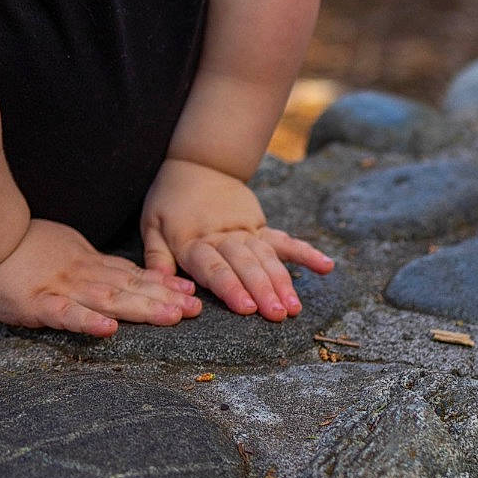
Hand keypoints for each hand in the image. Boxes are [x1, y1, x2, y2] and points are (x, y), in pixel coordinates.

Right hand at [0, 217, 200, 337]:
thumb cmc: (20, 248)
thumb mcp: (65, 250)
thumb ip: (92, 266)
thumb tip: (124, 276)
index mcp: (87, 264)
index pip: (131, 275)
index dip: (162, 285)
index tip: (191, 293)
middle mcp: (81, 276)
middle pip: (129, 288)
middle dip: (164, 299)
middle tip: (196, 310)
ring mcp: (61, 288)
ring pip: (107, 299)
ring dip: (140, 308)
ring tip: (170, 317)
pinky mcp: (36, 303)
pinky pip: (64, 314)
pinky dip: (86, 321)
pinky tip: (107, 330)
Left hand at [141, 157, 333, 319]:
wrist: (199, 162)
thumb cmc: (170, 199)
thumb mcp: (151, 224)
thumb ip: (156, 257)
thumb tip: (159, 285)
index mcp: (192, 240)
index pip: (213, 267)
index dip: (230, 287)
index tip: (247, 308)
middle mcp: (222, 235)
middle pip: (245, 264)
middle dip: (263, 289)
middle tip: (278, 314)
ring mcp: (245, 229)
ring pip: (266, 256)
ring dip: (282, 281)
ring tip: (294, 307)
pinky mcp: (259, 225)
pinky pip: (284, 240)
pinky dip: (305, 252)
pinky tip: (326, 266)